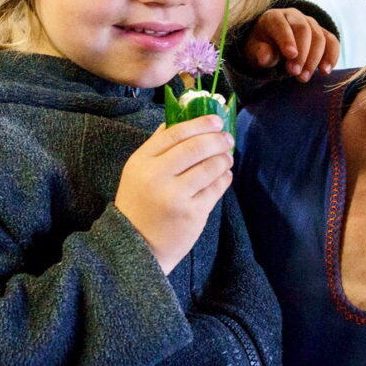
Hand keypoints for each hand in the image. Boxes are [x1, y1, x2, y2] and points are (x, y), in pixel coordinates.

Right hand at [114, 115, 233, 274]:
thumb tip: (183, 119)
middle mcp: (157, 177)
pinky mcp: (192, 214)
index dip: (198, 123)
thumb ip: (157, 146)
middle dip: (217, 139)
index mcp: (142, 162)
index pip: (174, 133)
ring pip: (210, 167)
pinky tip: (224, 174)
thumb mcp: (138, 171)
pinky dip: (224, 177)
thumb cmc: (140, 203)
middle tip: (227, 137)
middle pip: (195, 147)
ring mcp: (176, 196)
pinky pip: (216, 188)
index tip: (216, 119)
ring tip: (226, 157)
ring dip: (224, 158)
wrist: (138, 245)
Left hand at [243, 8, 338, 81]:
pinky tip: (326, 71)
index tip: (290, 55)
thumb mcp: (254, 51)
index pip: (282, 25)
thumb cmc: (261, 47)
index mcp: (273, 17)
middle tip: (295, 73)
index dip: (287, 39)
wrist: (272, 45)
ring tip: (304, 77)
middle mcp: (293, 16)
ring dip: (314, 59)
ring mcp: (310, 23)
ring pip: (319, 37)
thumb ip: (260, 53)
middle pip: (304, 29)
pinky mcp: (322, 33)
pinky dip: (331, 56)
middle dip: (302, 53)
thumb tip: (265, 57)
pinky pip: (332, 42)